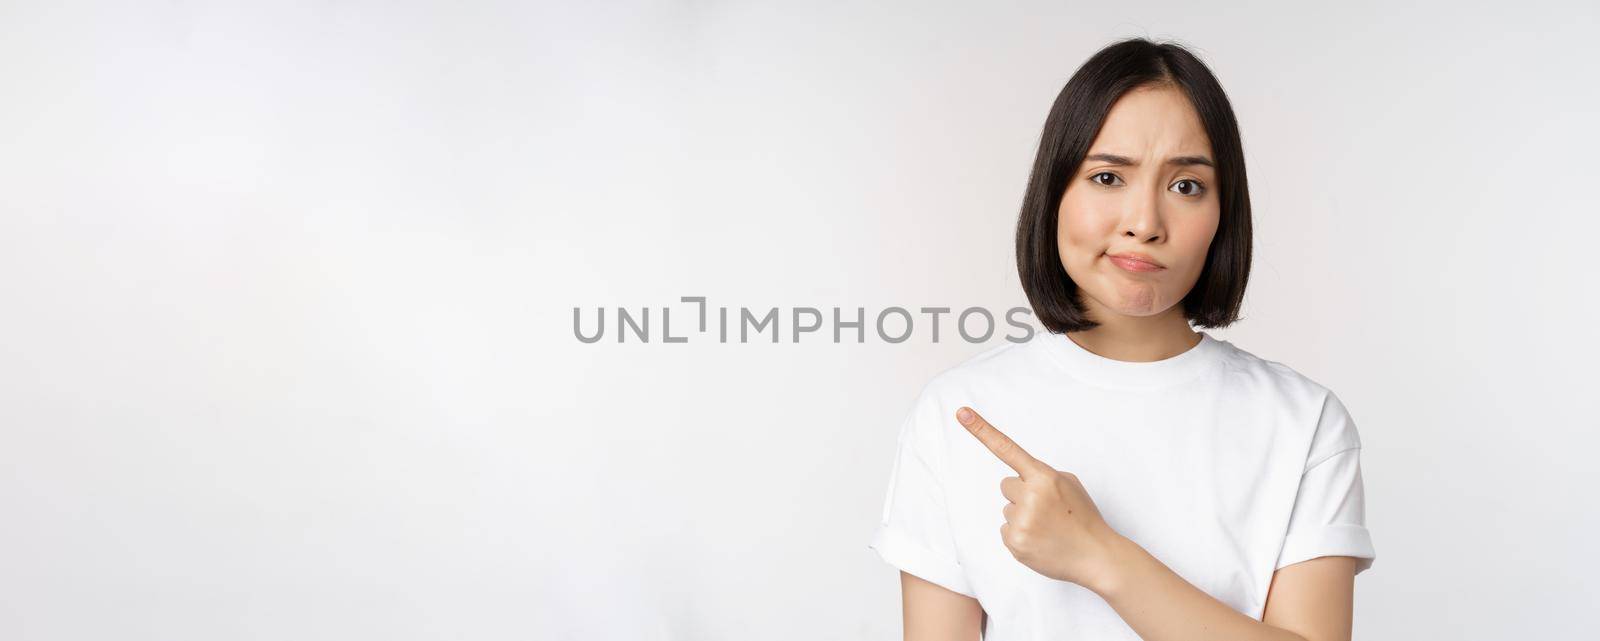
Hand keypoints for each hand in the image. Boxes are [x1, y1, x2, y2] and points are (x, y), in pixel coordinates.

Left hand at [956, 406, 1124, 590]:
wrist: (1095, 556)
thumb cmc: (1083, 518)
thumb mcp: (1069, 485)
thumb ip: (1042, 475)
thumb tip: (1022, 479)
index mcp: (1044, 477)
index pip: (1007, 449)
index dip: (982, 430)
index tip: (962, 413)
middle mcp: (1030, 496)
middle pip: (1006, 485)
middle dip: (1022, 494)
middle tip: (1047, 510)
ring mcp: (1021, 521)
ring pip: (1006, 509)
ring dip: (1022, 516)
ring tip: (1047, 527)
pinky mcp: (1014, 542)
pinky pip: (1005, 529)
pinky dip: (1019, 535)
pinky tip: (1040, 540)